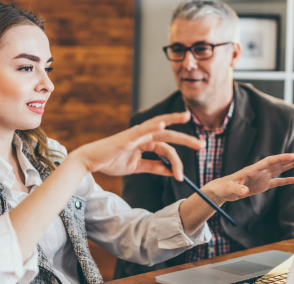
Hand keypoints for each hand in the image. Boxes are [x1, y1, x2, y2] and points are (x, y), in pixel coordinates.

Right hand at [69, 111, 204, 180]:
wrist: (91, 162)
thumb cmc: (111, 161)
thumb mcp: (136, 167)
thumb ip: (153, 167)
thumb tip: (170, 171)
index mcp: (145, 143)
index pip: (166, 149)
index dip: (176, 162)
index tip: (181, 176)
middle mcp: (143, 135)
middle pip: (168, 135)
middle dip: (186, 139)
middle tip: (202, 145)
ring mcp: (135, 134)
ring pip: (158, 127)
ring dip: (173, 121)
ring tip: (187, 117)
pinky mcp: (127, 137)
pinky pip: (142, 130)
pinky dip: (152, 126)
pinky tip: (162, 123)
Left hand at [203, 152, 293, 202]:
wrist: (222, 190)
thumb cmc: (223, 187)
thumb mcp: (229, 188)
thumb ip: (237, 189)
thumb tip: (244, 191)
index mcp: (253, 169)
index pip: (269, 161)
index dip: (281, 158)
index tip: (293, 155)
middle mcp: (259, 171)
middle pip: (278, 162)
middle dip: (291, 158)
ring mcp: (262, 177)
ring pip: (280, 169)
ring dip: (292, 164)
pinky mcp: (262, 185)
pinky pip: (277, 181)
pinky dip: (287, 180)